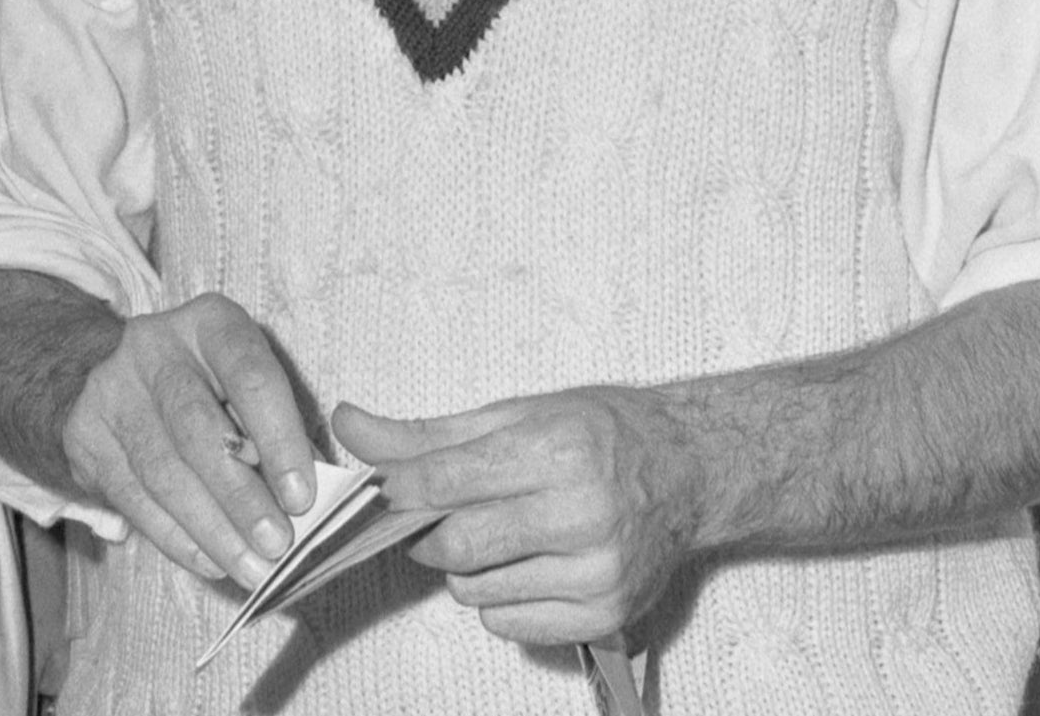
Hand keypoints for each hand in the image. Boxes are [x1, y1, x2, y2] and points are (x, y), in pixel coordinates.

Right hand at [61, 292, 319, 587]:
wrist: (115, 374)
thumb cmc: (211, 385)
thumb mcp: (248, 383)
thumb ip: (279, 428)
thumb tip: (305, 498)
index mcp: (210, 323)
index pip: (250, 375)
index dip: (279, 438)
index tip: (302, 497)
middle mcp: (154, 346)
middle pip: (197, 428)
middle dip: (241, 496)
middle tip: (277, 545)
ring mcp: (111, 389)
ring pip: (163, 471)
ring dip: (212, 529)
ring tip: (251, 568)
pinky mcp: (84, 434)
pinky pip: (133, 497)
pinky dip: (177, 538)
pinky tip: (211, 562)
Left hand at [338, 388, 696, 646]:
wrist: (690, 469)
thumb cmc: (602, 433)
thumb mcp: (517, 413)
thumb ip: (427, 433)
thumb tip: (349, 426)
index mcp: (560, 450)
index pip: (447, 480)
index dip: (400, 489)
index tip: (386, 489)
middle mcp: (584, 515)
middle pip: (458, 545)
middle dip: (431, 533)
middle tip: (445, 513)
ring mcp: (598, 573)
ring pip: (477, 593)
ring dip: (466, 569)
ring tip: (501, 534)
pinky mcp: (606, 615)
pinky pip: (509, 627)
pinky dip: (499, 601)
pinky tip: (527, 566)